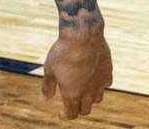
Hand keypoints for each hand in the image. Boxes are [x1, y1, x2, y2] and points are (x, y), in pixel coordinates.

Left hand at [43, 0, 111, 118]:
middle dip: (78, 109)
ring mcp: (100, 83)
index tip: (61, 114)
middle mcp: (89, 92)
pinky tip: (93, 79)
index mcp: (73, 94)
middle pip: (85, 109)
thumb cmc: (62, 53)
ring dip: (89, 99)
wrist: (82, 37)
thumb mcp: (49, 69)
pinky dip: (99, 85)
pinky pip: (105, 85)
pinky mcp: (108, 73)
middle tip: (71, 104)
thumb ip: (48, 86)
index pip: (71, 113)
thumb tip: (44, 99)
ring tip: (82, 91)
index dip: (65, 115)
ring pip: (97, 99)